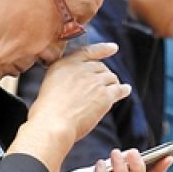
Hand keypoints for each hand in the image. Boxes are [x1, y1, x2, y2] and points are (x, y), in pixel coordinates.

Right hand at [9, 43, 130, 171]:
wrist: (53, 123)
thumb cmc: (46, 111)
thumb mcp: (49, 84)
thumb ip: (63, 79)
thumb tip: (74, 85)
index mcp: (65, 64)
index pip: (87, 51)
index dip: (103, 49)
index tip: (113, 48)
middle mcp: (81, 69)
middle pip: (101, 67)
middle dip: (104, 74)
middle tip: (104, 83)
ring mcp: (94, 81)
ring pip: (111, 78)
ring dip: (113, 83)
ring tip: (114, 89)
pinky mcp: (105, 95)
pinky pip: (118, 89)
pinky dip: (123, 90)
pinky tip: (125, 90)